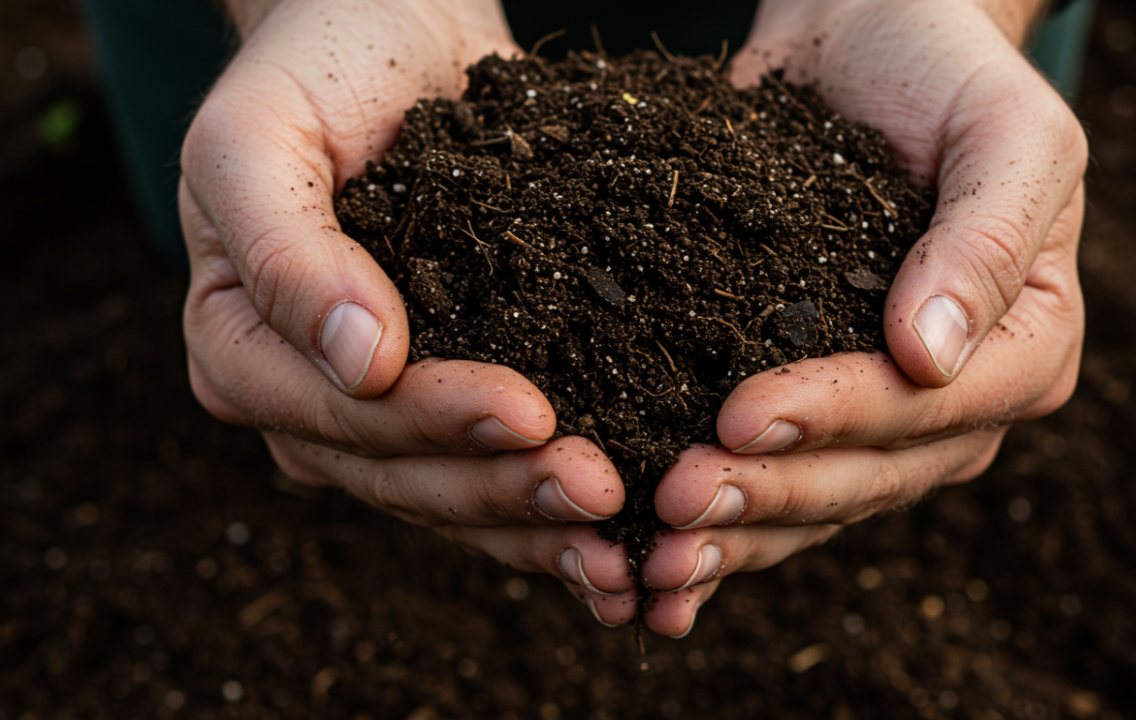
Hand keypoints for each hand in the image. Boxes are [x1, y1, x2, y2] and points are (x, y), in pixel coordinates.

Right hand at [180, 0, 637, 622]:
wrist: (391, 36)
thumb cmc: (316, 70)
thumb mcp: (260, 136)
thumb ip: (284, 249)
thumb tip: (357, 360)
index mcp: (241, 343)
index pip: (333, 414)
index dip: (432, 422)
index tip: (531, 413)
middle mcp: (303, 396)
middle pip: (398, 475)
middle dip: (501, 489)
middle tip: (601, 488)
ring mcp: (376, 410)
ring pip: (451, 494)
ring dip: (535, 521)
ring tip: (623, 534)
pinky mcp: (448, 399)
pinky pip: (493, 468)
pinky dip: (550, 507)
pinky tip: (619, 538)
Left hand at [636, 0, 1087, 636]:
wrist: (869, 44)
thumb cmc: (945, 73)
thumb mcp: (1004, 130)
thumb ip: (987, 240)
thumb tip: (931, 359)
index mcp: (1025, 346)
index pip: (932, 406)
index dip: (838, 418)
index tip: (740, 417)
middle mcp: (955, 402)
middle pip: (867, 476)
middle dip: (768, 494)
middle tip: (674, 505)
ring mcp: (878, 416)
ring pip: (812, 499)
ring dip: (732, 534)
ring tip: (648, 559)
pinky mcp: (807, 406)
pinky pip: (766, 475)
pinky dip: (715, 526)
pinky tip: (643, 561)